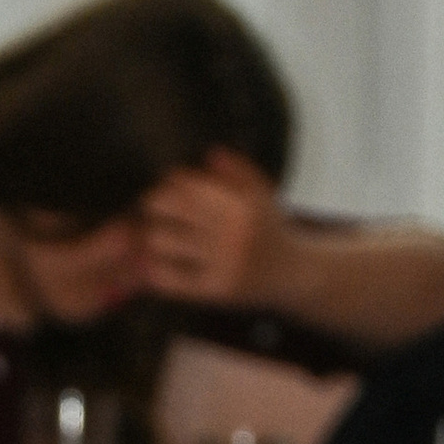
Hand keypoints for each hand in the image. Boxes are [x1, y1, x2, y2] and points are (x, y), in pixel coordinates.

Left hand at [137, 149, 279, 306]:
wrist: (294, 273)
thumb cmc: (270, 229)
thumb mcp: (262, 194)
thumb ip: (238, 170)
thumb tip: (211, 153)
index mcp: (242, 206)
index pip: (191, 187)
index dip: (169, 185)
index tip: (163, 188)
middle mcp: (233, 233)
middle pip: (173, 209)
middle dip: (154, 205)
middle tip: (149, 207)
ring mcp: (223, 263)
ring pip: (165, 241)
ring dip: (152, 235)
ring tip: (154, 233)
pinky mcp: (216, 290)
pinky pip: (172, 279)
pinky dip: (156, 270)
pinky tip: (155, 263)